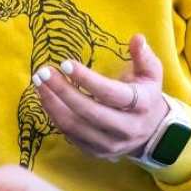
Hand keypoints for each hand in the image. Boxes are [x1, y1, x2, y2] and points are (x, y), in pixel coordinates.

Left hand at [32, 33, 168, 161]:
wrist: (150, 132)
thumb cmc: (146, 95)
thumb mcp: (151, 73)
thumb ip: (143, 55)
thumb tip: (137, 38)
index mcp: (141, 105)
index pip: (111, 93)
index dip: (87, 79)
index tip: (66, 63)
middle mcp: (126, 128)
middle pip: (89, 111)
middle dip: (62, 91)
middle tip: (43, 72)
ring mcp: (110, 143)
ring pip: (75, 126)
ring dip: (52, 104)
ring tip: (38, 83)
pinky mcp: (95, 151)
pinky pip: (69, 135)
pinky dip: (54, 116)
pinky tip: (45, 98)